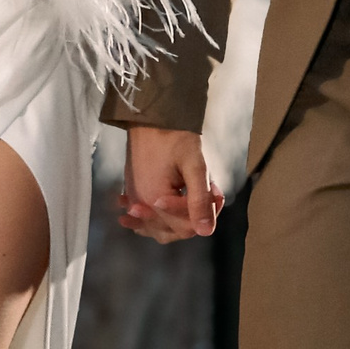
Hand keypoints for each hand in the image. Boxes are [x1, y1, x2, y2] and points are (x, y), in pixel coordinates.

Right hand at [118, 127, 222, 243]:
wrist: (150, 116)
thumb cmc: (174, 137)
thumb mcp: (195, 166)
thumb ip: (200, 200)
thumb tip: (206, 232)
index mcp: (155, 200)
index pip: (186, 227)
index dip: (206, 214)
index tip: (216, 191)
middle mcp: (140, 204)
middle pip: (172, 230)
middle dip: (193, 216)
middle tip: (208, 192)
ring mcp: (134, 198)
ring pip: (158, 227)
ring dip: (177, 219)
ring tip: (191, 198)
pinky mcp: (133, 191)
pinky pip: (145, 217)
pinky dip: (157, 217)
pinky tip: (163, 208)